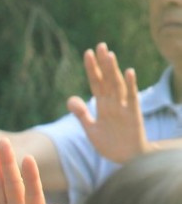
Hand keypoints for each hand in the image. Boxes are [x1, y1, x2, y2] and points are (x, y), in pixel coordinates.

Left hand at [67, 43, 147, 163]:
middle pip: (107, 79)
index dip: (91, 68)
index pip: (95, 82)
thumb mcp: (91, 129)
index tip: (87, 52)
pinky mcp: (133, 114)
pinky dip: (130, 85)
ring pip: (117, 85)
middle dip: (103, 63)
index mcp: (102, 105)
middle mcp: (113, 103)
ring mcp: (123, 107)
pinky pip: (132, 97)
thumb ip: (81, 114)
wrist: (126, 159)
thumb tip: (70, 99)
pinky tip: (129, 72)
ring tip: (109, 55)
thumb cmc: (110, 143)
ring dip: (113, 70)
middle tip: (100, 45)